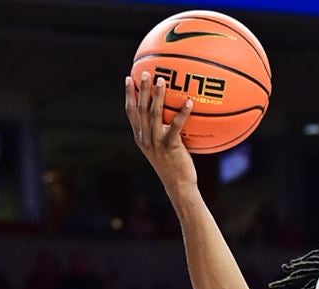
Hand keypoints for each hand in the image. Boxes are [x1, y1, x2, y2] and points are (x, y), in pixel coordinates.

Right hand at [125, 72, 196, 189]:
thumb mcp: (163, 147)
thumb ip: (162, 131)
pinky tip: (189, 102)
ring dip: (157, 96)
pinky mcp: (169, 147)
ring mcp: (156, 143)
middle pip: (140, 109)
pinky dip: (182, 113)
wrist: (178, 185)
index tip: (128, 78)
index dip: (129, 95)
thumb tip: (172, 112)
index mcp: (140, 137)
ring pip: (153, 114)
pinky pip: (175, 126)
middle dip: (141, 89)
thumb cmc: (174, 165)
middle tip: (145, 72)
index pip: (130, 112)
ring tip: (162, 81)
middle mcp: (144, 138)